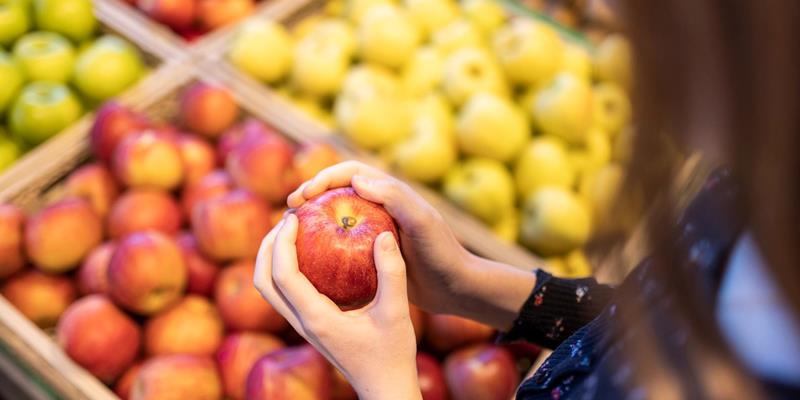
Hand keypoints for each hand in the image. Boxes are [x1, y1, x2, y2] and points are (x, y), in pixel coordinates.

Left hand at [253, 214, 420, 399]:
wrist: (385, 387)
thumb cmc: (392, 354)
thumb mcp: (398, 311)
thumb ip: (392, 272)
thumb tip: (384, 233)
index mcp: (317, 318)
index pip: (283, 275)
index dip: (282, 242)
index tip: (295, 216)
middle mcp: (302, 323)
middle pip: (263, 281)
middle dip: (268, 246)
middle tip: (287, 218)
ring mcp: (303, 326)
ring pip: (269, 289)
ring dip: (271, 258)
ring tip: (291, 231)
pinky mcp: (309, 325)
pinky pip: (285, 293)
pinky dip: (285, 268)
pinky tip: (310, 252)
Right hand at [287, 161, 473, 316]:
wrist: (455, 287)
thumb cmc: (441, 253)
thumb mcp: (421, 223)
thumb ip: (394, 198)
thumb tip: (356, 180)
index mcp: (390, 192)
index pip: (349, 172)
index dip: (322, 177)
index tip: (302, 195)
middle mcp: (380, 206)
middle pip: (337, 191)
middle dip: (310, 195)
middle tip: (289, 212)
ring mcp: (374, 230)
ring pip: (336, 218)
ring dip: (314, 220)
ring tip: (292, 234)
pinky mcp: (372, 252)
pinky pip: (342, 244)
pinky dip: (324, 247)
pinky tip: (309, 262)